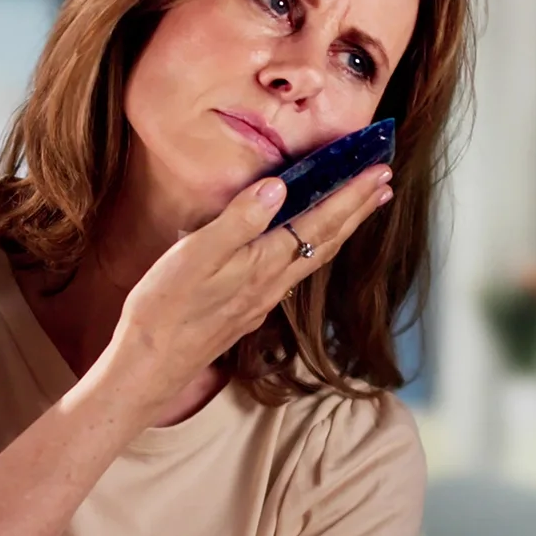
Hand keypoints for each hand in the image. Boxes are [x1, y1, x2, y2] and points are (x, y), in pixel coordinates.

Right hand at [95, 163, 393, 414]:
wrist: (151, 365)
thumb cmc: (166, 308)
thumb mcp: (197, 254)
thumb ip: (239, 220)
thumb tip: (279, 188)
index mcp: (264, 263)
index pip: (320, 221)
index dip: (351, 194)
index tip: (378, 170)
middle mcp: (272, 283)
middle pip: (327, 240)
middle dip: (358, 209)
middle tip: (384, 183)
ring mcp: (262, 299)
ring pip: (314, 258)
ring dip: (341, 229)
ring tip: (361, 209)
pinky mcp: (247, 309)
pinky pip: (294, 272)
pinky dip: (313, 249)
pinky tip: (308, 247)